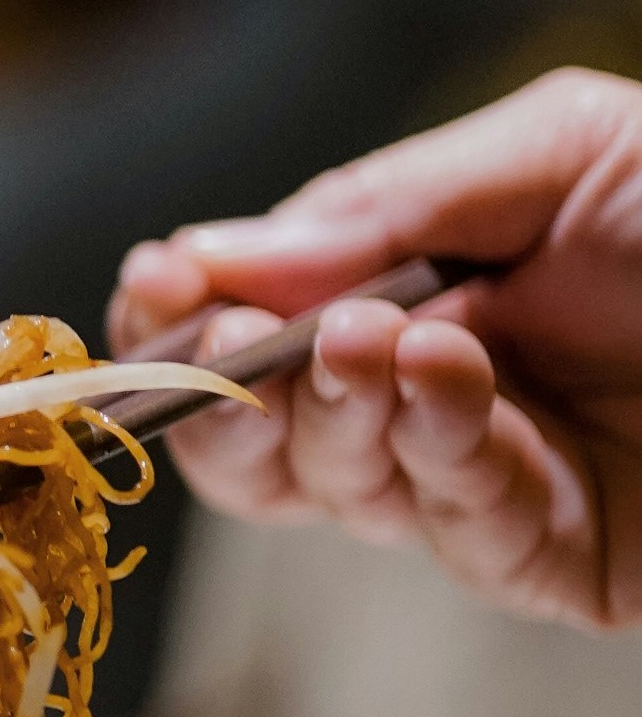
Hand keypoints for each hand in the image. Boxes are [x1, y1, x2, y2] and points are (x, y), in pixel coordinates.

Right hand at [108, 65, 641, 628]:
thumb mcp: (556, 150)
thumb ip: (383, 206)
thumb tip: (206, 260)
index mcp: (419, 297)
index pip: (256, 329)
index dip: (185, 318)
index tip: (152, 285)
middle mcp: (436, 402)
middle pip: (261, 440)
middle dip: (226, 387)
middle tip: (225, 334)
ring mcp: (493, 489)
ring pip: (340, 490)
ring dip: (330, 411)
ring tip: (367, 337)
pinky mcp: (565, 566)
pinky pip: (460, 530)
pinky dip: (436, 451)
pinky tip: (445, 374)